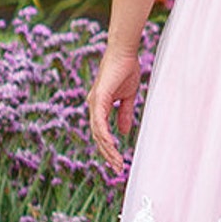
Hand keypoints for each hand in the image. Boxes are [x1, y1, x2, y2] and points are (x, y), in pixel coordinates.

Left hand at [87, 50, 141, 175]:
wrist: (125, 53)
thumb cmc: (126, 70)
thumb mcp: (127, 97)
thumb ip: (124, 114)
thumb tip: (124, 131)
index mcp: (99, 106)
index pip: (101, 132)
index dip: (109, 147)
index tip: (118, 161)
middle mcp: (93, 106)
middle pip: (98, 136)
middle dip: (108, 154)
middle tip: (118, 168)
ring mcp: (94, 102)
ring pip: (97, 132)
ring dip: (107, 149)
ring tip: (117, 162)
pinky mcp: (99, 98)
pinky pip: (100, 121)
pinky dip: (105, 134)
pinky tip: (111, 145)